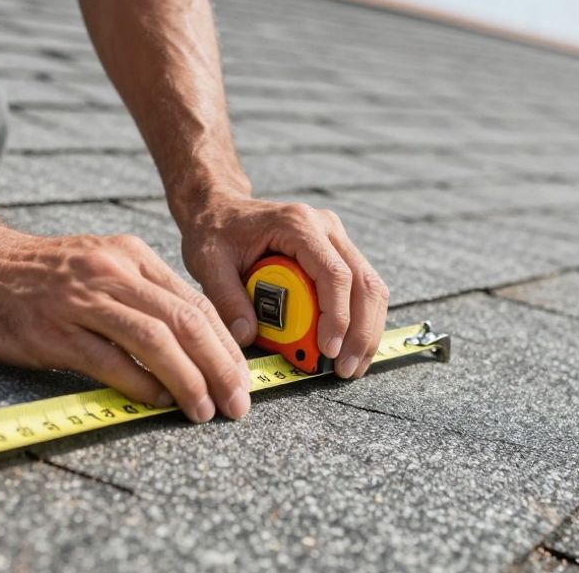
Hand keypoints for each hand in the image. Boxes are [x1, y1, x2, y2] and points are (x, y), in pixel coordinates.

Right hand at [0, 226, 250, 422]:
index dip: (226, 345)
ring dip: (189, 379)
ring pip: (155, 339)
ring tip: (205, 410)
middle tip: (238, 403)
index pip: (194, 303)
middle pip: (185, 320)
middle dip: (220, 366)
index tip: (243, 378)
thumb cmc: (39, 276)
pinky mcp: (54, 330)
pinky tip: (157, 402)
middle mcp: (112, 273)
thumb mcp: (99, 267)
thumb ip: (141, 297)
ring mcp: (82, 300)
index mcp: (130, 256)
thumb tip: (189, 345)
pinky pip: (109, 359)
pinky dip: (139, 384)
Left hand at [177, 195, 388, 378]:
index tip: (327, 351)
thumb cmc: (215, 232)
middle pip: (364, 282)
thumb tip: (247, 337)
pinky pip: (360, 288)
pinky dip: (359, 320)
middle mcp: (325, 227)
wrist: (221, 208)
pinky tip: (348, 347)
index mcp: (297, 225)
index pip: (334, 273)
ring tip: (351, 367)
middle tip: (345, 370)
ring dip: (366, 330)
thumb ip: (226, 299)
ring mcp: (335, 238)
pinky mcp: (336, 252)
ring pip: (370, 287)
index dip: (337, 315)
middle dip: (360, 332)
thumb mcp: (208, 263)